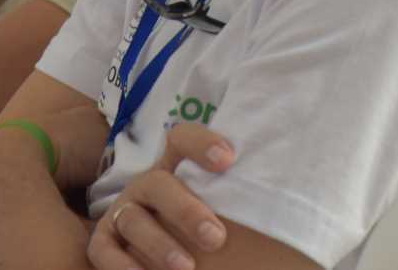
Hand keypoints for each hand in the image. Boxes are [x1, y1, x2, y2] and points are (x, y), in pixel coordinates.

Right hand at [89, 123, 234, 269]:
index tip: (229, 160)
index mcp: (175, 169)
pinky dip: (123, 267)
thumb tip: (294, 201)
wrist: (168, 254)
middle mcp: (146, 186)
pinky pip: (104, 252)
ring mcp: (123, 213)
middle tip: (217, 239)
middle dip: (186, 210)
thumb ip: (238, 203)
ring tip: (186, 268)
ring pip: (134, 219)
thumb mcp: (219, 209)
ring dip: (159, 244)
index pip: (181, 140)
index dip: (201, 144)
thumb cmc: (200, 230)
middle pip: (159, 183)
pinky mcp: (103, 243)